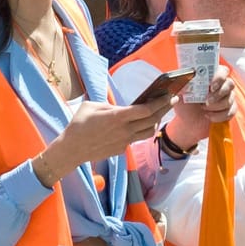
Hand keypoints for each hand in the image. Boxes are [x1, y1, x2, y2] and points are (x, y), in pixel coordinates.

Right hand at [42, 96, 174, 182]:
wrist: (71, 149)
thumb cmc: (78, 124)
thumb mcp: (91, 106)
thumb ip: (110, 106)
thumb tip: (120, 107)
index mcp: (117, 117)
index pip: (146, 110)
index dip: (160, 102)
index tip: (169, 95)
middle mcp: (124, 130)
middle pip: (152, 120)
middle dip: (165, 109)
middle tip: (173, 100)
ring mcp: (124, 142)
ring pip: (148, 132)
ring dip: (156, 122)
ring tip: (159, 113)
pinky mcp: (121, 150)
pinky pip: (136, 139)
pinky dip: (142, 131)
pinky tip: (141, 124)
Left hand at [164, 65, 235, 149]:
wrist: (188, 122)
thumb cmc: (185, 104)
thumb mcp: (180, 93)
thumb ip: (182, 85)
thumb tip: (184, 78)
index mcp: (211, 77)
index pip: (223, 71)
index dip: (220, 77)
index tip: (211, 86)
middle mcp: (222, 85)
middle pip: (230, 84)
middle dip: (218, 94)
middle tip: (206, 101)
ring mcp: (227, 97)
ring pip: (230, 99)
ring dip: (216, 106)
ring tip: (203, 108)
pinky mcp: (229, 110)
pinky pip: (231, 111)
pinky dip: (219, 116)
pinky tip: (209, 116)